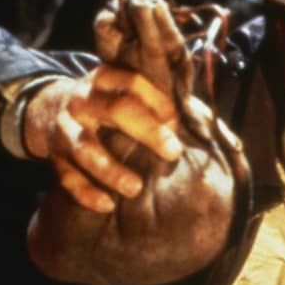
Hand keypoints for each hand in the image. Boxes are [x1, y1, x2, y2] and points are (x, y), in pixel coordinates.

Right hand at [24, 0, 197, 213]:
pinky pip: (67, 177)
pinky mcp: (54, 157)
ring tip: (135, 188)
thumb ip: (180, 114)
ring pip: (85, 147)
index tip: (177, 121)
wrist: (50, 110)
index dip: (159, 101)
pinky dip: (85, 192)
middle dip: (147, 131)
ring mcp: (67, 128)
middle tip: (173, 152)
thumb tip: (234, 146)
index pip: (134, 82)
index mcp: (108, 79)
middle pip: (117, 110)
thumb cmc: (114, 108)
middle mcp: (85, 100)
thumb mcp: (137, 97)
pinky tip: (106, 206)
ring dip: (110, 169)